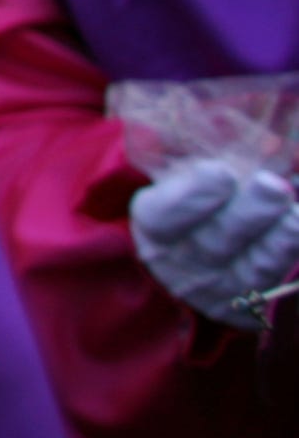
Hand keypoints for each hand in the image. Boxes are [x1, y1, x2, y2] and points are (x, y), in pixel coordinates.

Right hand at [131, 155, 298, 326]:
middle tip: (273, 184)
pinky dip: (290, 253)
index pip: (167, 214)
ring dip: (279, 238)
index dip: (195, 195)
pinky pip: (275, 282)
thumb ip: (192, 160)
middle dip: (249, 212)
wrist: (188, 263)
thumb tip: (229, 130)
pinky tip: (298, 225)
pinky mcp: (249, 306)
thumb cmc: (187, 204)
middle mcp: (179, 263)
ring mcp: (216, 290)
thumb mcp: (173, 180)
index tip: (220, 171)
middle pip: (216, 240)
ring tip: (294, 213)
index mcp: (153, 225)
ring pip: (251, 265)